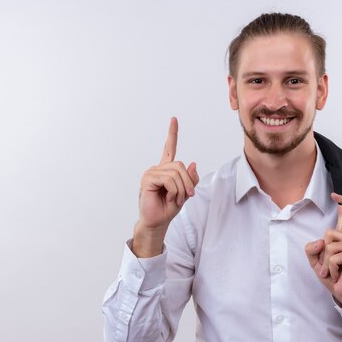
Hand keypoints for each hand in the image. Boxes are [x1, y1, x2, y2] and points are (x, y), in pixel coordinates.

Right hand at [132, 117, 199, 256]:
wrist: (157, 222)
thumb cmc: (168, 208)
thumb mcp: (185, 193)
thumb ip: (190, 179)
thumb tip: (194, 163)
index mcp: (165, 170)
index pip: (169, 148)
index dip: (172, 134)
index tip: (174, 119)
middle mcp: (157, 168)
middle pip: (180, 165)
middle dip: (188, 182)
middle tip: (187, 196)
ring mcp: (151, 173)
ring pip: (176, 173)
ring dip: (181, 189)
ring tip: (175, 199)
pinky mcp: (147, 179)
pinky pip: (168, 180)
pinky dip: (174, 190)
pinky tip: (168, 197)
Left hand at [304, 193, 341, 308]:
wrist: (341, 291)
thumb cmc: (330, 275)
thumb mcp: (315, 261)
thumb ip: (311, 249)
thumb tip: (322, 241)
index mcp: (339, 238)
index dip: (340, 205)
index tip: (335, 195)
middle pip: (326, 235)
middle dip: (322, 254)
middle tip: (328, 266)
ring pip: (328, 247)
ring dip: (326, 264)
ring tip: (333, 271)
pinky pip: (332, 258)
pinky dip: (331, 269)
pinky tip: (338, 274)